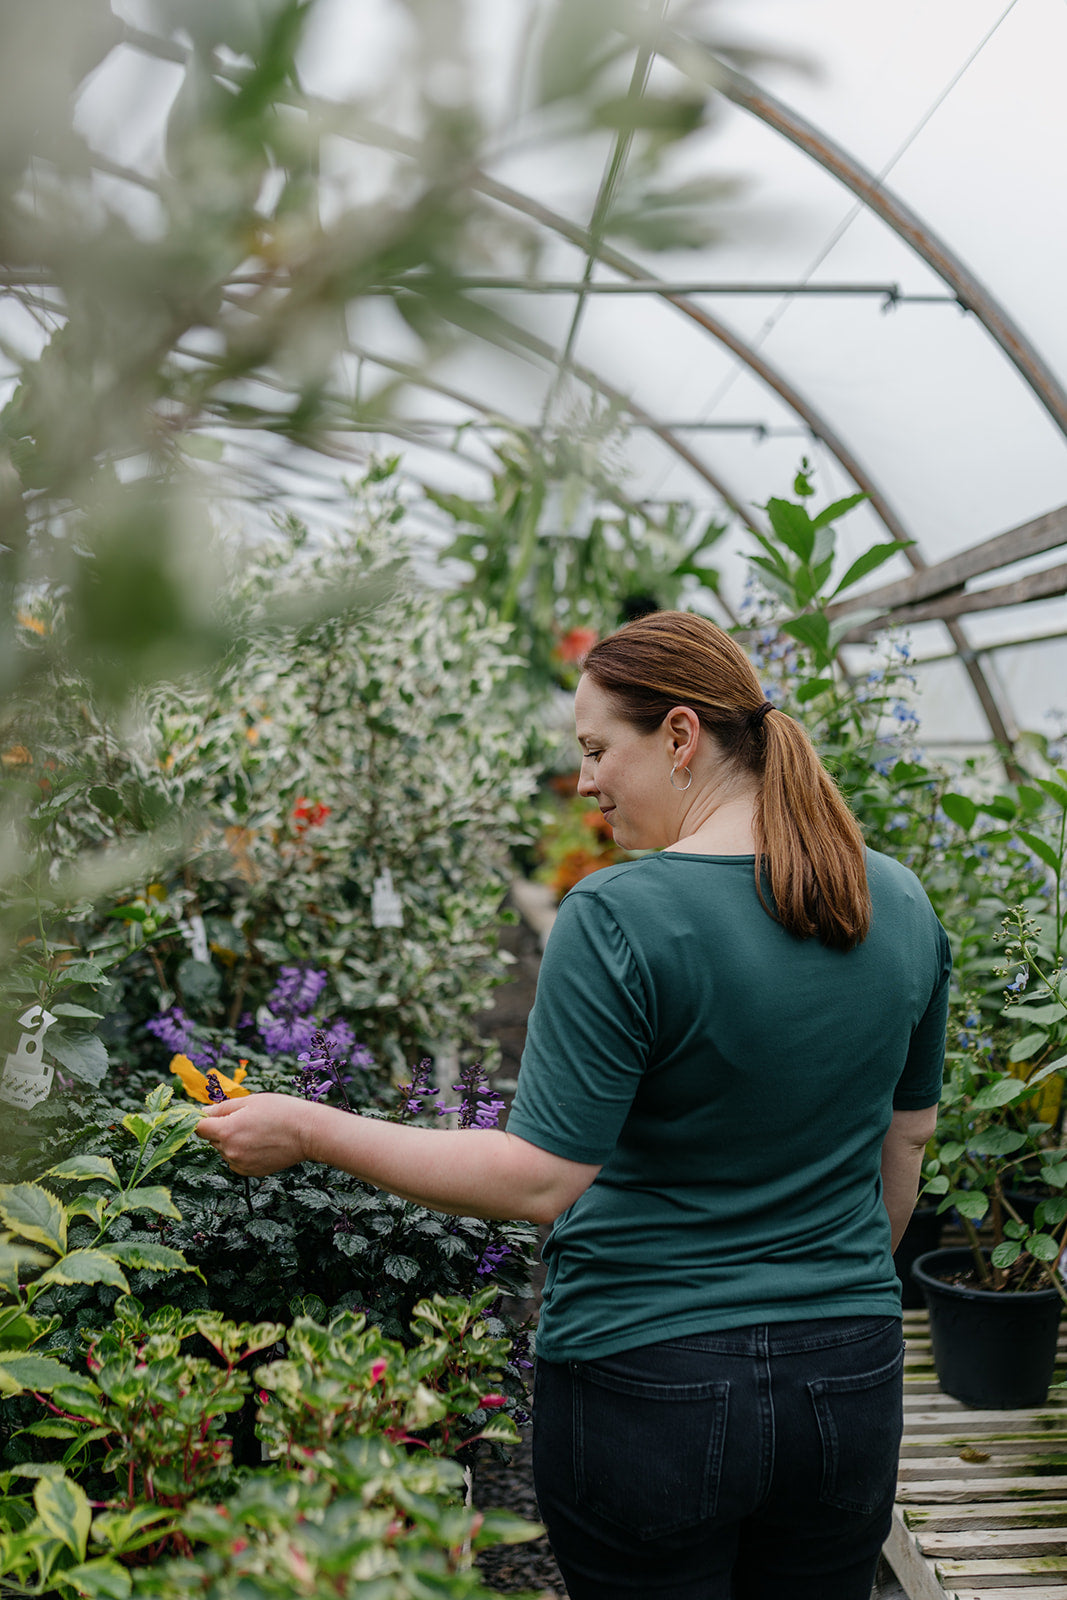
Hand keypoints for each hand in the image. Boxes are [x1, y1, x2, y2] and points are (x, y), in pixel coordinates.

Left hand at [195, 1093, 311, 1175]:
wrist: (307, 1132)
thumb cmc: (281, 1111)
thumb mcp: (250, 1101)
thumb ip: (222, 1108)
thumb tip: (203, 1112)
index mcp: (226, 1131)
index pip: (199, 1127)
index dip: (203, 1118)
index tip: (212, 1114)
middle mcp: (229, 1151)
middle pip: (212, 1139)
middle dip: (221, 1128)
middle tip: (244, 1119)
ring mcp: (240, 1164)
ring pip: (224, 1151)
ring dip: (231, 1141)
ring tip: (256, 1131)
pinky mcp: (250, 1172)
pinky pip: (236, 1162)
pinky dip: (241, 1153)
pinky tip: (259, 1143)